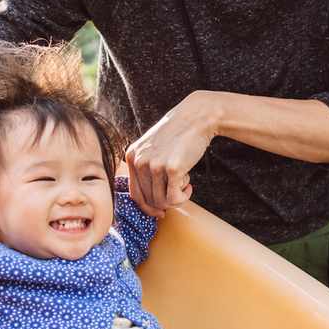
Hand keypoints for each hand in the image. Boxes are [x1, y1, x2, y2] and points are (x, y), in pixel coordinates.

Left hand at [124, 91, 217, 216]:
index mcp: (132, 157)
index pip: (134, 194)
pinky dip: (183, 197)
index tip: (160, 211)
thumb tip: (150, 201)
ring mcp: (154, 165)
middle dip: (165, 202)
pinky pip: (174, 198)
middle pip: (149, 201)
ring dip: (176, 198)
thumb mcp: (152, 148)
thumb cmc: (178, 134)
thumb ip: (146, 168)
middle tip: (179, 190)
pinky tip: (190, 186)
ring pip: (161, 202)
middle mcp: (139, 161)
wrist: (196, 118)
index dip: (148, 207)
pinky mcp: (172, 168)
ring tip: (185, 183)